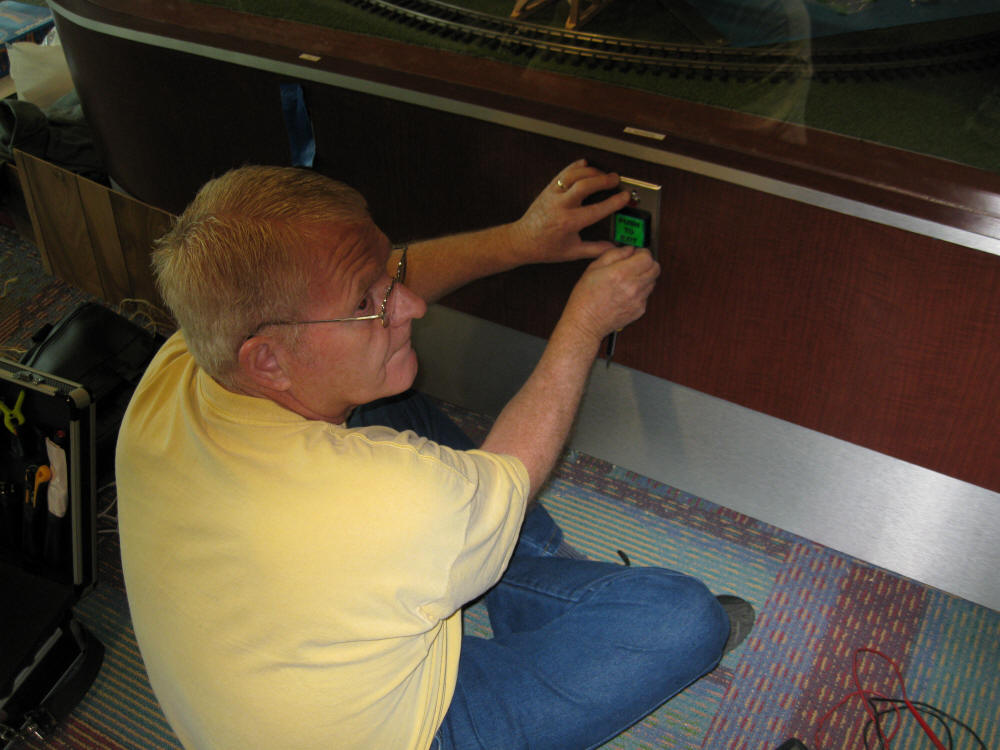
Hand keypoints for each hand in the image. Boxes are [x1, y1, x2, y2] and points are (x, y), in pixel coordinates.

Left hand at [511, 160, 631, 264]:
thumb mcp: (572, 252)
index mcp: (569, 223)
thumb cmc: (545, 248)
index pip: (596, 210)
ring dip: (591, 171)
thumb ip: (595, 249)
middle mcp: (561, 206)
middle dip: (603, 180)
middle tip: (615, 179)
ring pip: (573, 176)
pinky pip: (562, 173)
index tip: (624, 197)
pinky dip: (575, 166)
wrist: (522, 241)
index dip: (614, 202)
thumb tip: (613, 248)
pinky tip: (585, 164)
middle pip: (585, 186)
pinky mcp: (548, 189)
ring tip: (603, 173)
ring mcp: (553, 195)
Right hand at [561, 245, 659, 342]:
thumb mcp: (594, 268)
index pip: (647, 257)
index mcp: (621, 273)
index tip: (636, 253)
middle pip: (655, 268)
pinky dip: (640, 291)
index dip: (642, 252)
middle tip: (636, 264)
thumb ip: (614, 254)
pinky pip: (647, 295)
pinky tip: (626, 293)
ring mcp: (638, 300)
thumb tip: (628, 249)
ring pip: (653, 281)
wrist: (586, 323)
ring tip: (629, 280)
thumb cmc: (585, 297)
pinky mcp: (640, 310)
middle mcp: (633, 287)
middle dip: (647, 263)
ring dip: (645, 277)